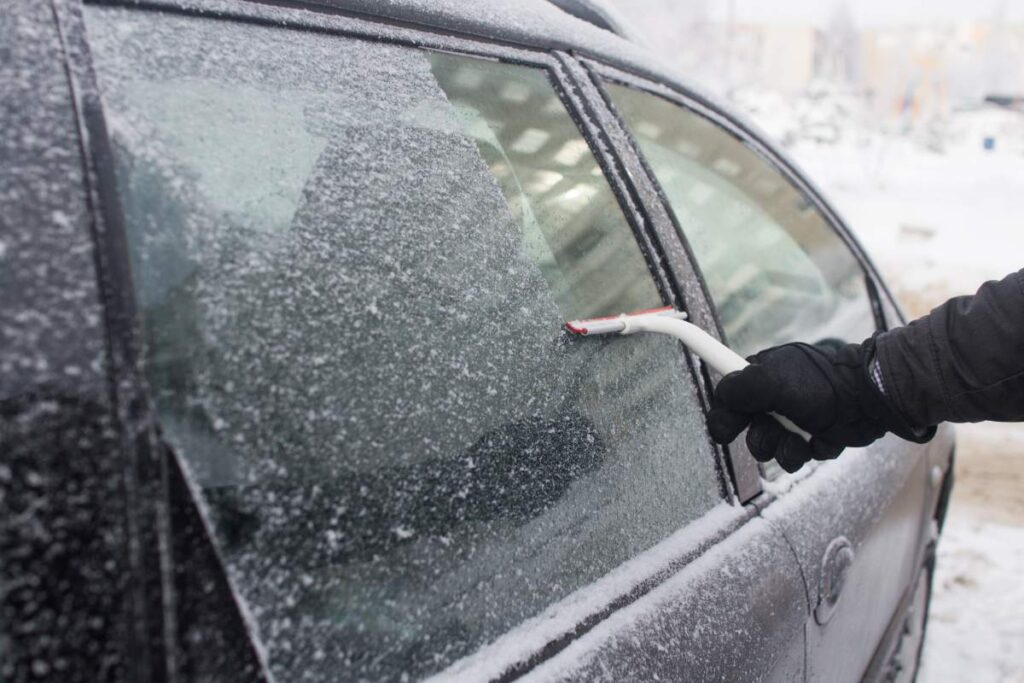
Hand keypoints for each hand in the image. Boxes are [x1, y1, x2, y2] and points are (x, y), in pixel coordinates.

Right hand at [706, 340, 894, 472]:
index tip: (723, 431)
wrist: (868, 400)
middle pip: (745, 428)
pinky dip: (804, 452)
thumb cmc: (822, 383)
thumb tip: (720, 396)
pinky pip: (793, 456)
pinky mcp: (810, 439)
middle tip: (770, 432)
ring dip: (782, 447)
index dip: (723, 414)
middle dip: (758, 436)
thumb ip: (740, 387)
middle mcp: (773, 399)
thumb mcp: (774, 379)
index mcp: (761, 377)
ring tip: (801, 439)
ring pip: (768, 447)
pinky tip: (819, 441)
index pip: (728, 397)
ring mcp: (792, 420)